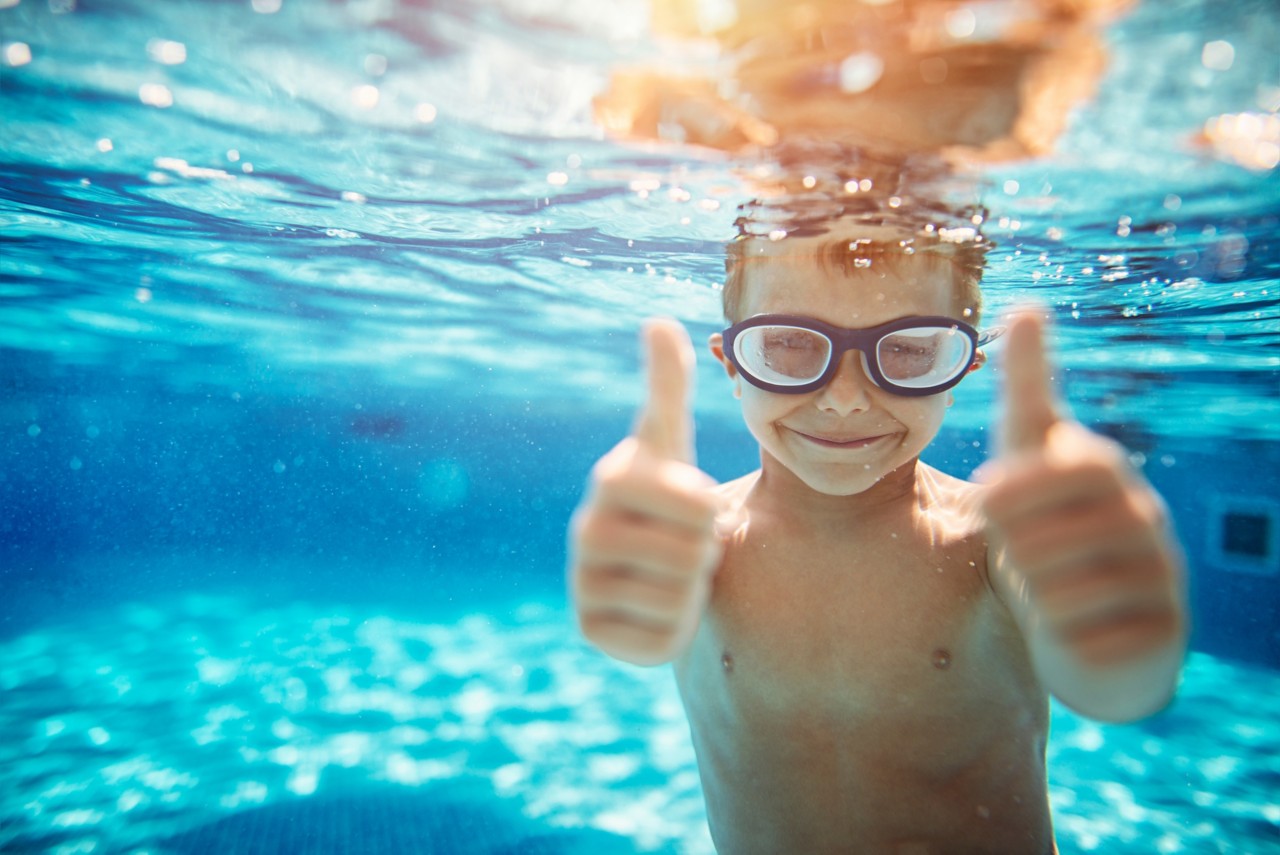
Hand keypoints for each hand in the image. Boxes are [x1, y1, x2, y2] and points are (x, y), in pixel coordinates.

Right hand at [568, 318, 724, 665]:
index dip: (706, 509)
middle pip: (690, 553)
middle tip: (687, 543)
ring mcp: (583, 585)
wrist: (654, 561)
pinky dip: (675, 626)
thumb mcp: (673, 441)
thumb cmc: (669, 494)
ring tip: (673, 571)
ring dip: (691, 588)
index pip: (689, 501)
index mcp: (611, 479)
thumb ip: (667, 384)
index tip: (692, 504)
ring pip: (679, 597)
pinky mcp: (592, 632)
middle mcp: (586, 533)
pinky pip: (662, 638)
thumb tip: (657, 320)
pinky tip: (657, 606)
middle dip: (704, 551)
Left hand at [983, 311, 1185, 668]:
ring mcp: (1162, 582)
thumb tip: (1028, 304)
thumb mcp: (1029, 453)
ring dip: (1032, 593)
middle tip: (1012, 553)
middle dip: (1013, 550)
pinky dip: (1058, 635)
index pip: (1071, 468)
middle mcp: (1147, 522)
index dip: (1016, 490)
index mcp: (1109, 473)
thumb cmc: (1045, 524)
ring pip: (1061, 593)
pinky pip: (1083, 639)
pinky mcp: (1162, 640)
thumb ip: (1027, 385)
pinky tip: (1066, 624)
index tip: (986, 500)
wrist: (1084, 621)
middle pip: (1048, 538)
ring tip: (1040, 585)